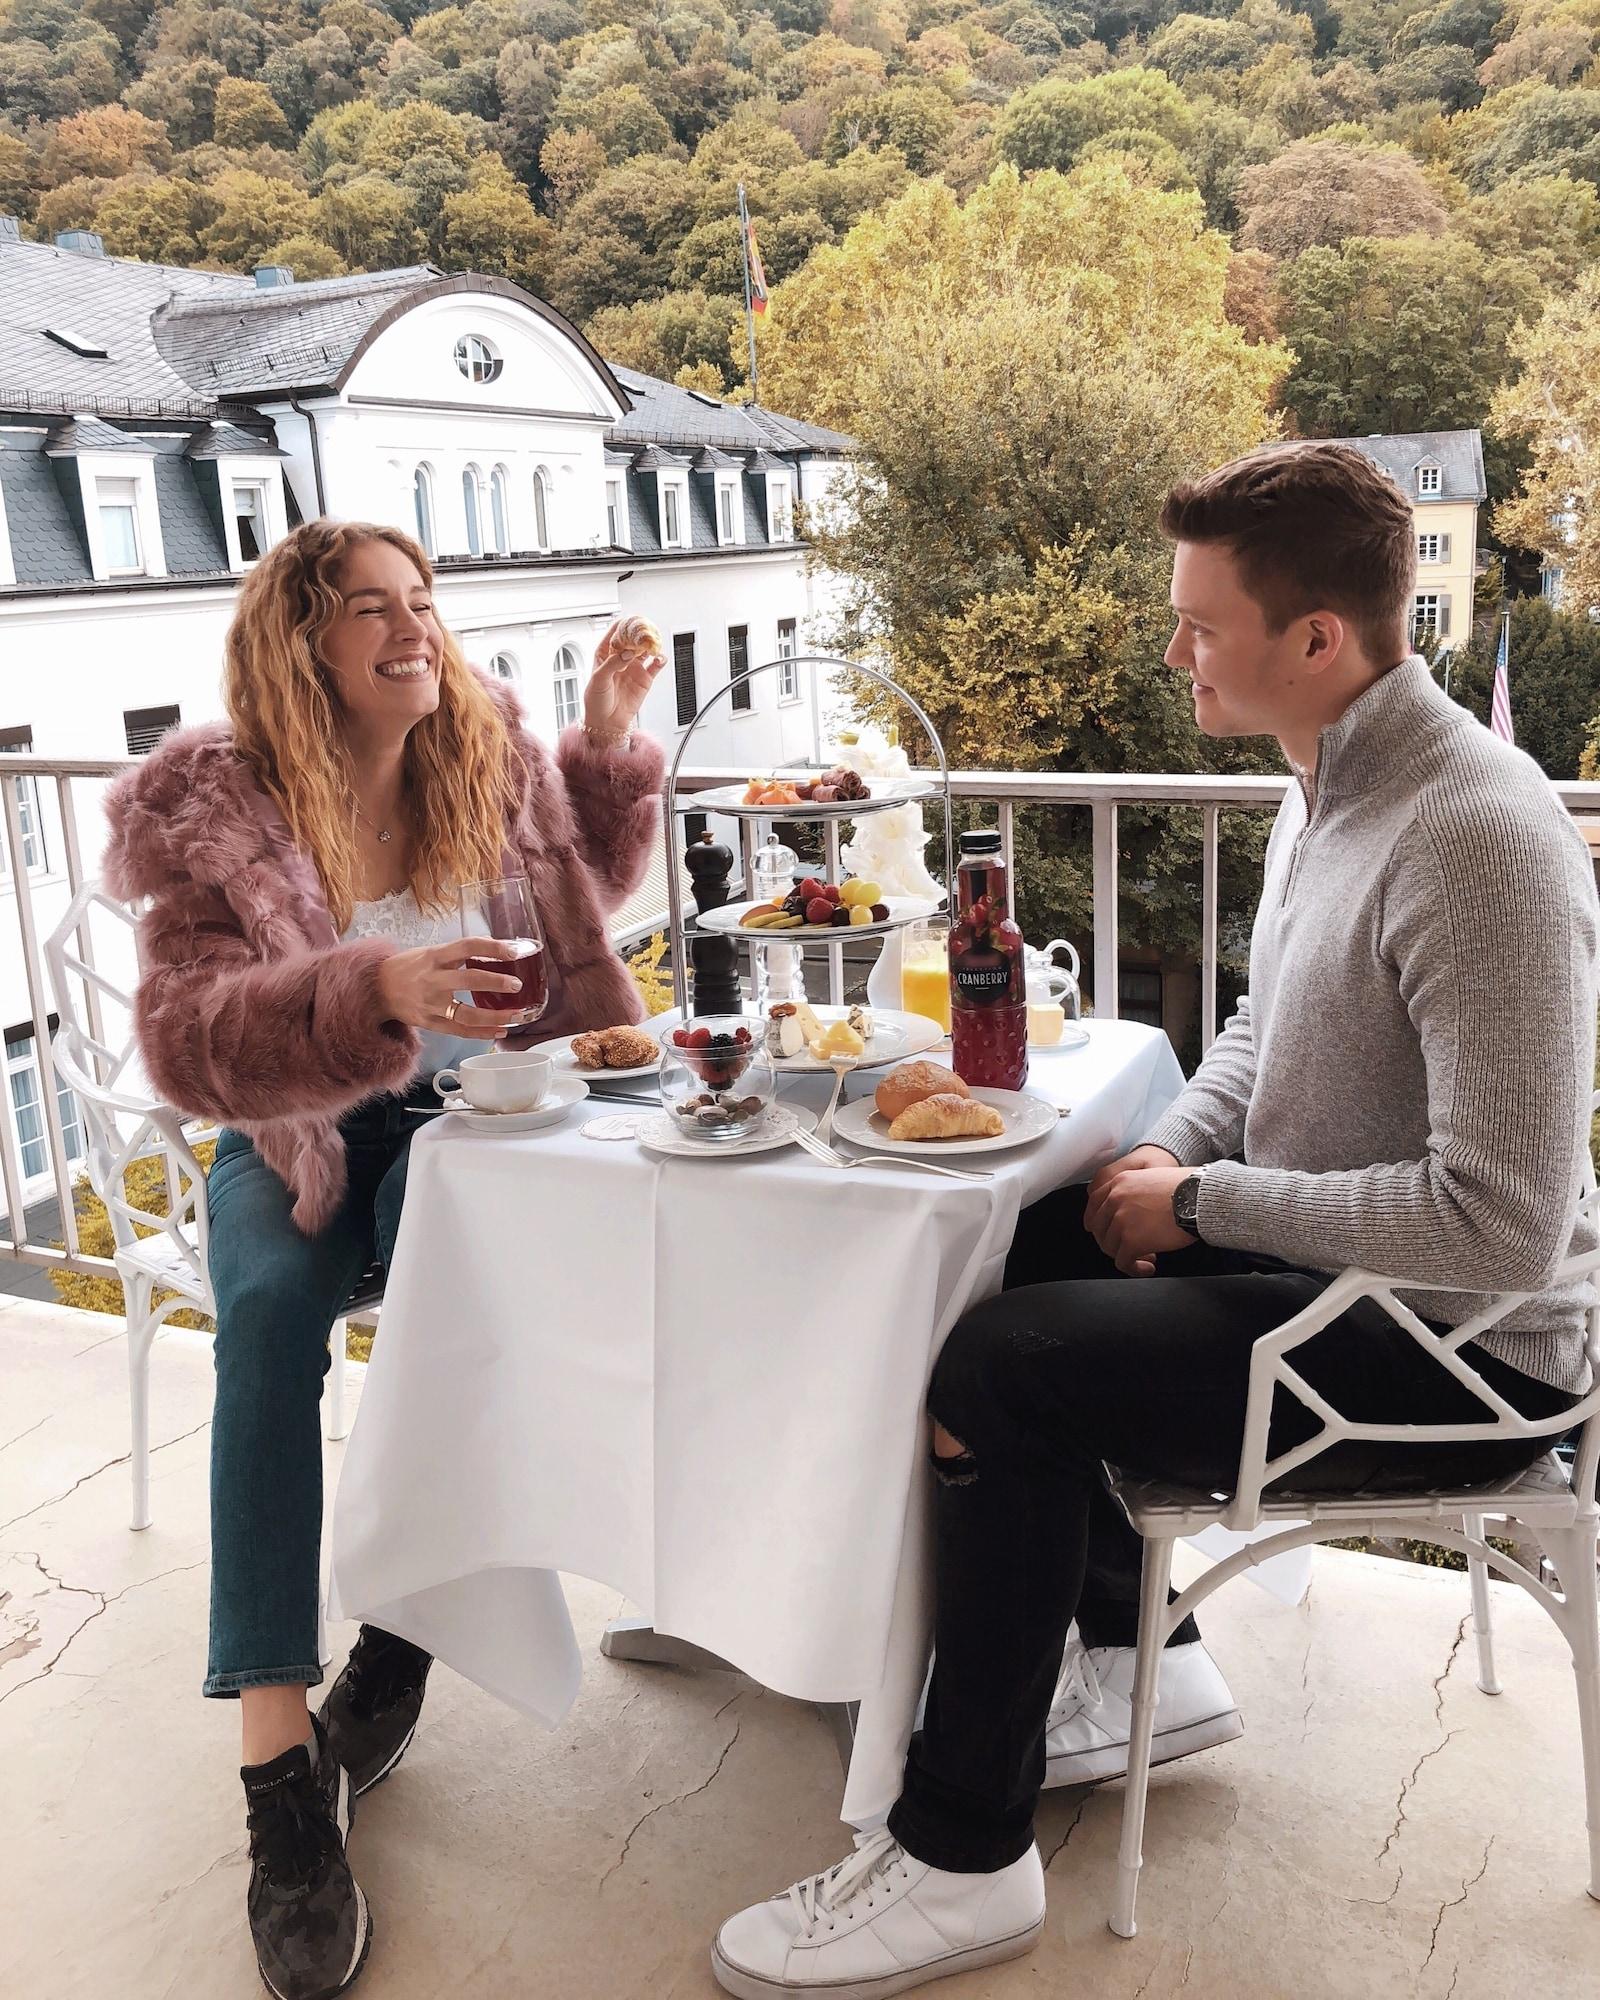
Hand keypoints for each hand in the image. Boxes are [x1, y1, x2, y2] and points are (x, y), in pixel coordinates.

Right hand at [375, 938, 522, 1039]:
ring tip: (517, 1016)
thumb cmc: (406, 968)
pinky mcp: (430, 1022)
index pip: (467, 947)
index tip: (514, 950)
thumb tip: (495, 946)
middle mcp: (433, 980)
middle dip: (496, 983)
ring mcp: (431, 1004)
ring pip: (467, 1014)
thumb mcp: (429, 952)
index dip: (492, 947)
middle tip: (517, 985)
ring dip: (495, 1016)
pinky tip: (500, 1031)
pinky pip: (459, 1031)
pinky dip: (481, 1033)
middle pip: (468, 980)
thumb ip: (458, 952)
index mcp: (434, 957)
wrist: (376, 989)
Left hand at [585, 621, 664, 743]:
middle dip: (639, 632)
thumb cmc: (596, 701)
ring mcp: (633, 667)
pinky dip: (660, 659)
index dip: (623, 625)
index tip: (630, 622)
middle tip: (644, 630)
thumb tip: (625, 653)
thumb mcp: (598, 679)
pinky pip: (655, 665)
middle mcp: (620, 657)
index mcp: (605, 653)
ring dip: (650, 644)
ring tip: (653, 643)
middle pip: (632, 638)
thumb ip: (612, 664)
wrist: (607, 723)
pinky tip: (659, 657)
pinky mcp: (645, 678)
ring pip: (645, 649)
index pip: (615, 633)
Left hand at [1084, 1143, 1183, 1276]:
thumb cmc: (1186, 1189)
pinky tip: (1148, 1268)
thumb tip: (1131, 1212)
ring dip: (1127, 1256)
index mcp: (1119, 1182)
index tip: (1103, 1232)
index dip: (1097, 1223)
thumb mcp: (1151, 1178)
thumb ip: (1133, 1192)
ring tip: (1146, 1258)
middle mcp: (1115, 1200)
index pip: (1094, 1205)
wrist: (1199, 1197)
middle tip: (1129, 1249)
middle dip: (1113, 1242)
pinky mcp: (1132, 1241)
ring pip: (1110, 1248)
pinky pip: (1123, 1262)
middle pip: (1100, 1229)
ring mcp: (1121, 1221)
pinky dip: (1134, 1269)